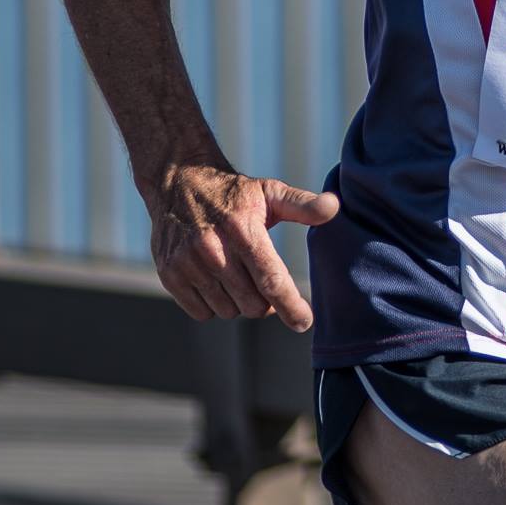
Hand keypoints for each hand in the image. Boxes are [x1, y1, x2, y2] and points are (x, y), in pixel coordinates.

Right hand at [144, 160, 339, 329]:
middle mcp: (213, 249)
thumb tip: (335, 206)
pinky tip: (215, 280)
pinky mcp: (170, 275)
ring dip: (238, 302)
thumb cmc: (234, 193)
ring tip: (236, 274)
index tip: (304, 322)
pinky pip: (201, 313)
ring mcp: (188, 264)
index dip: (290, 306)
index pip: (271, 279)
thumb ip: (303, 206)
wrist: (180, 182)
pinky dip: (213, 304)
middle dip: (264, 301)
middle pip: (252, 303)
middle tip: (263, 280)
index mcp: (243, 229)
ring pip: (228, 311)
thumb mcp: (271, 192)